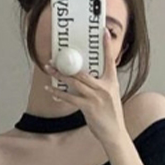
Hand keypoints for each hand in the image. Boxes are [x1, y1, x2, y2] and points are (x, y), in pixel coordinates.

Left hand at [43, 29, 127, 147]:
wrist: (114, 133)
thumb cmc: (111, 115)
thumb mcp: (110, 96)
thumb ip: (100, 86)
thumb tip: (85, 79)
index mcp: (111, 82)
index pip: (110, 60)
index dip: (106, 45)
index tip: (103, 31)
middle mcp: (104, 87)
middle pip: (82, 71)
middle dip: (66, 64)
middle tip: (54, 58)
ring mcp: (96, 97)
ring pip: (74, 82)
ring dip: (59, 75)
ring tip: (49, 69)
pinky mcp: (88, 107)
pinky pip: (70, 98)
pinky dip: (58, 93)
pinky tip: (50, 90)